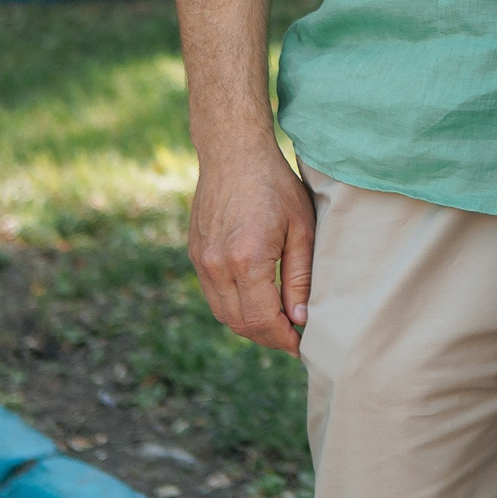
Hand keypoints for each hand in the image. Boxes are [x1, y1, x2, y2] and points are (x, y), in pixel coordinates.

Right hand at [186, 145, 314, 353]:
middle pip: (240, 323)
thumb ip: (300, 276)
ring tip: (277, 322)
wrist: (233, 153)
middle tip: (292, 337)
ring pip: (223, 313)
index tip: (302, 344)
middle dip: (267, 336)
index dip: (283, 338)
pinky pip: (213, 294)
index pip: (262, 320)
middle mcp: (216, 266)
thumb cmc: (275, 185)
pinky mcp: (194, 254)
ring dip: (249, 325)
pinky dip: (233, 306)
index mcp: (246, 260)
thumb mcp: (301, 227)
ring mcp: (201, 261)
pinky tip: (255, 300)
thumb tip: (300, 318)